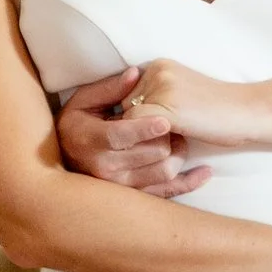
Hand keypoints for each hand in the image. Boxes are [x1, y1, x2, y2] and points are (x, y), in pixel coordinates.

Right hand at [55, 68, 209, 200]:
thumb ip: (110, 88)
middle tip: (173, 121)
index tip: (165, 121)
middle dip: (168, 135)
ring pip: (164, 172)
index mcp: (90, 140)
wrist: (67, 157)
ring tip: (179, 139)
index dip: (144, 129)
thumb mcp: (83, 101)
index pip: (120, 136)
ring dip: (179, 153)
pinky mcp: (133, 197)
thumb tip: (135, 74)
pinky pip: (167, 193)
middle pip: (151, 153)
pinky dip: (188, 183)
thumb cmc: (76, 123)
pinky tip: (204, 172)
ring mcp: (120, 186)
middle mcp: (105, 168)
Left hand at [129, 56, 264, 153]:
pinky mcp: (167, 108)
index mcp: (160, 65)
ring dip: (138, 135)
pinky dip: (142, 141)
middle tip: (150, 140)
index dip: (134, 115)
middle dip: (134, 125)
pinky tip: (162, 147)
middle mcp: (157, 71)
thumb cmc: (219, 111)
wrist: (247, 112)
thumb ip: (157, 98)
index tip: (146, 131)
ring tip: (160, 143)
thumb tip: (126, 117)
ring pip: (127, 117)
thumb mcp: (182, 95)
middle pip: (124, 104)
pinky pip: (136, 127)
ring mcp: (161, 88)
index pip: (127, 92)